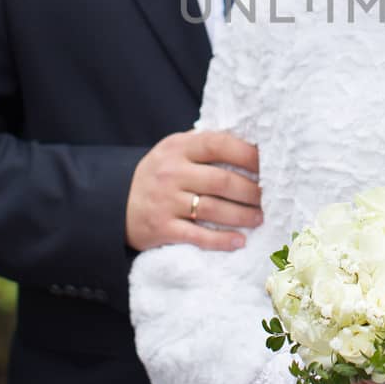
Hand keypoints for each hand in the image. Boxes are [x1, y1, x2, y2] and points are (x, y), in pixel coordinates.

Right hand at [125, 130, 262, 252]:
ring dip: (242, 215)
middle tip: (269, 197)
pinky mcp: (161, 229)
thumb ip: (204, 144)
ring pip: (213, 209)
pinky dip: (221, 240)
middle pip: (222, 181)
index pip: (218, 144)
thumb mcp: (174, 150)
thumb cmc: (159, 174)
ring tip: (260, 217)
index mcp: (178, 147)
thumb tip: (250, 142)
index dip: (248, 154)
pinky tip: (239, 241)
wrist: (114, 202)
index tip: (269, 164)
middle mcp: (171, 172)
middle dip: (252, 191)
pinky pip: (198, 236)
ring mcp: (165, 201)